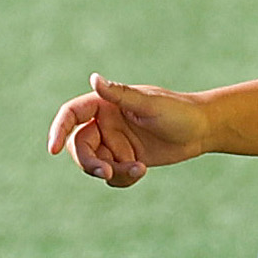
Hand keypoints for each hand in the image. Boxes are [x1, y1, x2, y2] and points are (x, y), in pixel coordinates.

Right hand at [48, 74, 212, 186]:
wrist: (204, 130)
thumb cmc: (179, 111)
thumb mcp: (150, 104)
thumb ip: (119, 94)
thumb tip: (94, 79)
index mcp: (105, 104)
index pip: (71, 115)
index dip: (58, 129)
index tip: (53, 150)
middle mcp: (105, 123)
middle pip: (80, 146)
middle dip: (90, 162)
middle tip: (106, 173)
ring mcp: (114, 142)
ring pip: (96, 164)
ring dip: (112, 172)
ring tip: (139, 170)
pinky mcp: (125, 159)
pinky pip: (112, 175)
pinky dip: (123, 178)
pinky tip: (142, 171)